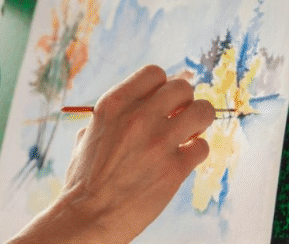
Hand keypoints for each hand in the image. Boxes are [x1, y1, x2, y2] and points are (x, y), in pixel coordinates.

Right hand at [10, 65, 214, 243]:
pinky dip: (196, 152)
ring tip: (190, 133)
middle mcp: (138, 116)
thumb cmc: (84, 179)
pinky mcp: (175, 168)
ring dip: (200, 120)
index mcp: (114, 104)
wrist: (87, 216)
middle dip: (185, 101)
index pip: (154, 73)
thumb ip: (113, 118)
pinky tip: (184, 160)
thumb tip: (135, 108)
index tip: (162, 101)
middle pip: (183, 87)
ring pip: (203, 110)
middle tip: (179, 117)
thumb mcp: (89, 135)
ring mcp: (159, 141)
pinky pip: (202, 147)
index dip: (163, 85)